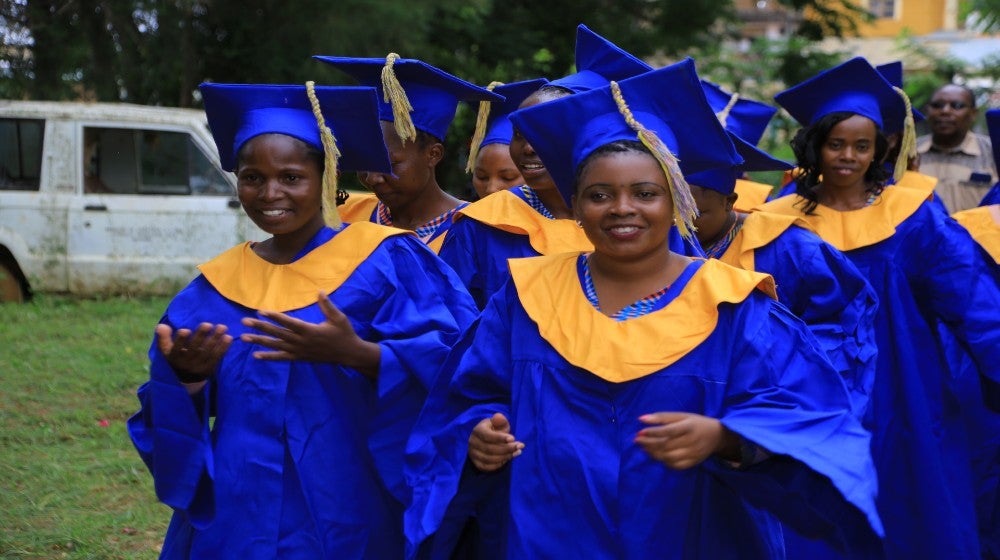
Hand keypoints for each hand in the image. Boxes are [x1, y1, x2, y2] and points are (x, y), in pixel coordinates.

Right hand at [156, 322, 231, 385]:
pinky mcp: (209, 369)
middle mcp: (186, 363)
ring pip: (207, 352)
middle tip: (208, 324)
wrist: (185, 381)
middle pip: (194, 349)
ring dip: (215, 339)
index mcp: (174, 357)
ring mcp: (199, 367)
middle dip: (201, 336)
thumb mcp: (166, 351)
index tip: (185, 330)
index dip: (180, 340)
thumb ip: (163, 338)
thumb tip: (161, 326)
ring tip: (222, 327)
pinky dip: (223, 348)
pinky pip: (217, 358)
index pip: (176, 348)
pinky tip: (228, 338)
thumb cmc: (175, 359)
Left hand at [240, 292, 379, 375]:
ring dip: (259, 341)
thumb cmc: (344, 333)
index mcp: (310, 330)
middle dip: (260, 327)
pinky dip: (269, 357)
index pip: (288, 323)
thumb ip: (327, 305)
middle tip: (244, 322)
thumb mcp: (339, 318)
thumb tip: (320, 291)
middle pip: (277, 333)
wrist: (348, 354)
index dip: (274, 317)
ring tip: (243, 338)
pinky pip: (281, 358)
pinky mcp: (299, 357)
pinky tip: (255, 355)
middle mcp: (301, 342)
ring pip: (276, 345)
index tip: (261, 311)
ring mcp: (299, 351)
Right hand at [468, 413, 523, 471]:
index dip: (500, 438)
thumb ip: (499, 420)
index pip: (488, 436)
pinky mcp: (476, 463)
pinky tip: (509, 458)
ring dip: (506, 456)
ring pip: (490, 459)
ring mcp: (473, 454)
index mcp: (477, 430)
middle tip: (520, 446)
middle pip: (490, 449)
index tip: (513, 438)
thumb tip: (499, 416)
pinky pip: (488, 467)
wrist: (484, 439)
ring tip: (518, 452)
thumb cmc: (493, 429)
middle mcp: (473, 443)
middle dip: (507, 448)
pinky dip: (500, 464)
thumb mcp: (497, 423)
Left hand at [634, 412, 738, 469]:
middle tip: (637, 440)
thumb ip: (662, 417)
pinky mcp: (693, 463)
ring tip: (644, 448)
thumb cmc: (695, 423)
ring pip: (669, 457)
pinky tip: (656, 455)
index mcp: (689, 427)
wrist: (717, 436)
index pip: (668, 431)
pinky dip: (663, 461)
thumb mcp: (681, 416)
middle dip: (649, 444)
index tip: (640, 432)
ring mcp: (693, 454)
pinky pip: (675, 465)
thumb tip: (641, 419)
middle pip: (666, 446)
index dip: (653, 433)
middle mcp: (692, 441)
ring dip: (653, 454)